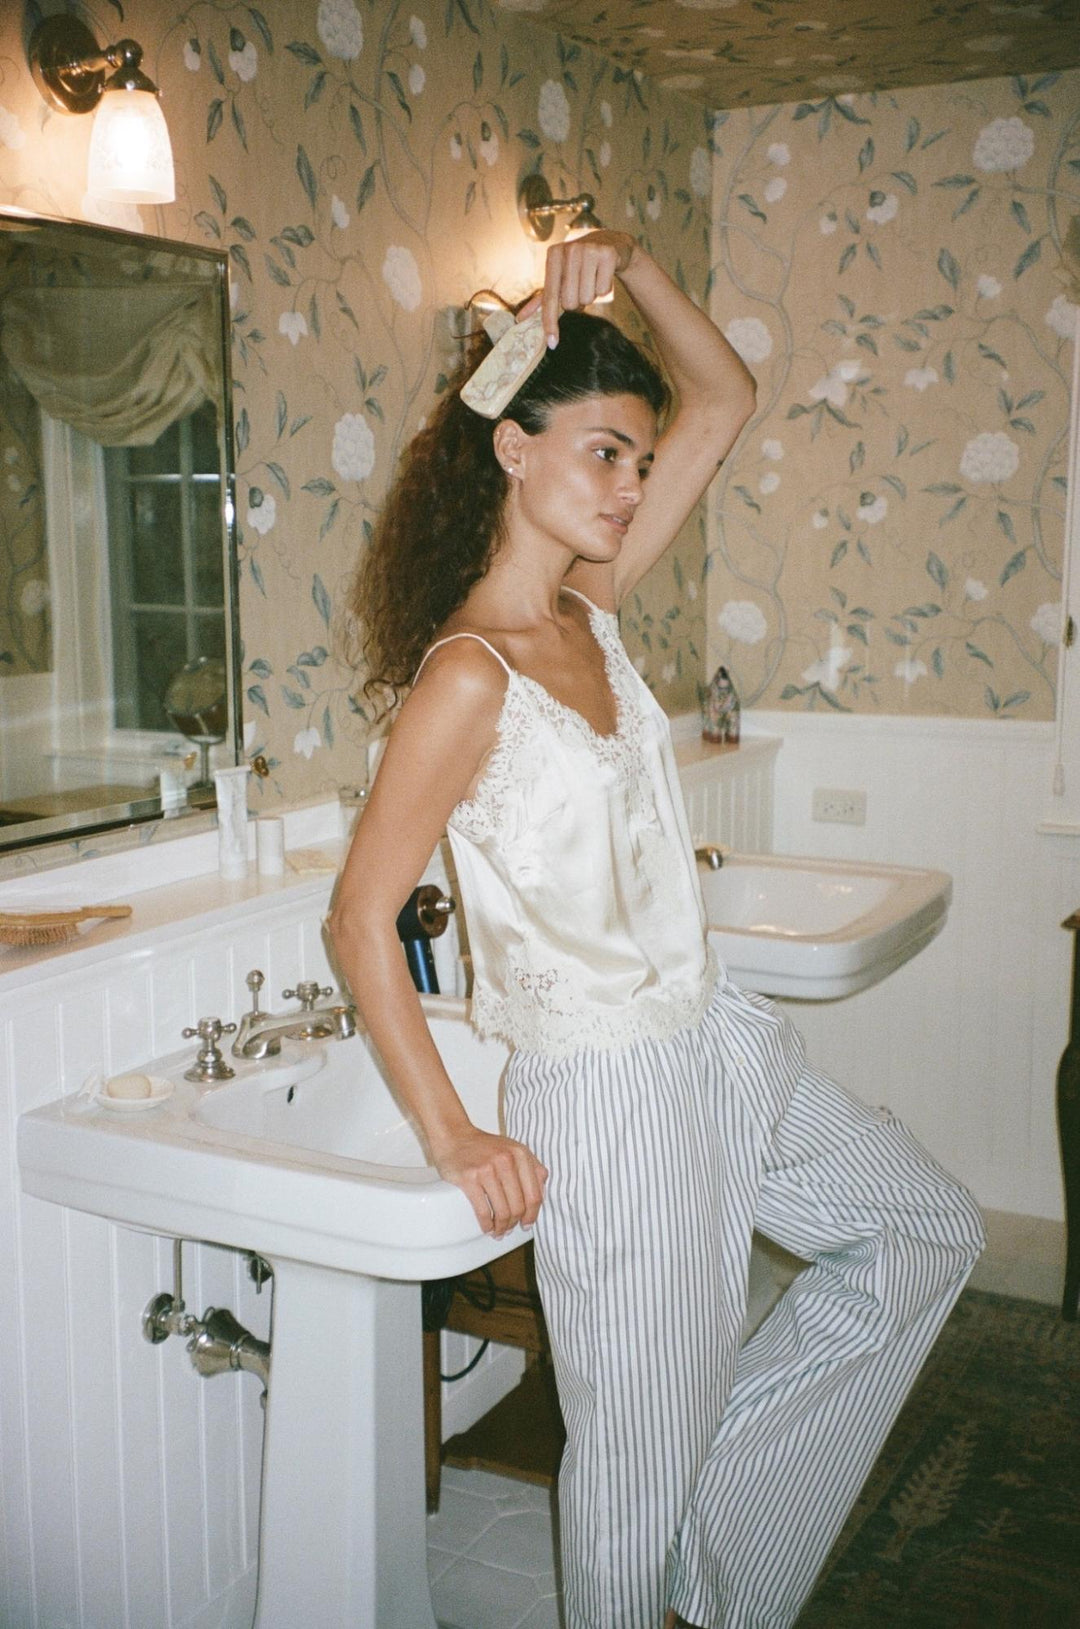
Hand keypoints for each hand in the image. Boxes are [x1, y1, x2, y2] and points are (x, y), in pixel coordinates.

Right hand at [432, 1125, 547, 1236]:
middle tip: (510, 1229)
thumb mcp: (513, 1149)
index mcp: (521, 1154)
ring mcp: (488, 1169)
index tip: (527, 1223)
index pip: (535, 1194)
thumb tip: (542, 1193)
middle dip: (515, 1223)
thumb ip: (531, 1167)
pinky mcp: (470, 1178)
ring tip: (498, 1231)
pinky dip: (487, 1225)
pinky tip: (487, 1227)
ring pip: (503, 1211)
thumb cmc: (483, 1146)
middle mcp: (507, 1160)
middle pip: (519, 1206)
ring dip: (502, 1227)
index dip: (532, 1214)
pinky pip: (483, 1210)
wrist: (454, 1136)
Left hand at [519, 231, 638, 346]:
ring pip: (588, 298)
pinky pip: (604, 291)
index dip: (550, 321)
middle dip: (577, 301)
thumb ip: (541, 299)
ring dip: (592, 295)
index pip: (550, 297)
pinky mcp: (608, 255)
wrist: (610, 243)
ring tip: (593, 278)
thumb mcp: (559, 276)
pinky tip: (604, 273)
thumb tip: (520, 319)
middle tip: (581, 285)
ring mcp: (589, 250)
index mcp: (553, 255)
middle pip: (570, 302)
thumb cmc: (579, 265)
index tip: (552, 343)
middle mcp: (569, 250)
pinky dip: (605, 288)